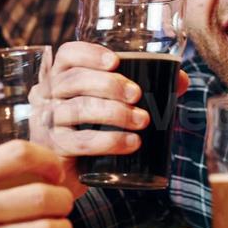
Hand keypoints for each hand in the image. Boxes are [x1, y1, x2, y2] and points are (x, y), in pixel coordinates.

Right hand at [30, 42, 190, 196]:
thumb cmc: (90, 129)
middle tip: (138, 96)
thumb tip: (180, 80)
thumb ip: (141, 88)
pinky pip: (80, 142)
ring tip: (143, 121)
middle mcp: (47, 96)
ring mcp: (47, 123)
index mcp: (59, 77)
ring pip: (78, 109)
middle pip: (74, 80)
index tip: (115, 62)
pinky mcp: (54, 149)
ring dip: (115, 113)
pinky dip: (109, 141)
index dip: (90, 54)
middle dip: (110, 85)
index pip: (67, 55)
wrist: (65, 173)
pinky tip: (132, 143)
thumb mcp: (108, 105)